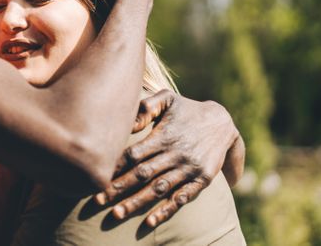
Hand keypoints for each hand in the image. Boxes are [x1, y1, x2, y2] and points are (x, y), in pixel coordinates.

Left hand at [94, 90, 244, 227]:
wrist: (223, 123)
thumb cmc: (187, 110)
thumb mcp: (169, 99)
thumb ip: (148, 106)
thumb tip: (129, 123)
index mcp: (163, 136)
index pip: (134, 154)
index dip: (116, 166)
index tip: (97, 176)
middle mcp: (175, 154)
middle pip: (143, 174)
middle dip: (120, 188)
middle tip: (98, 200)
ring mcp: (188, 169)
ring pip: (159, 189)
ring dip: (137, 202)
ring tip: (117, 214)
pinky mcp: (201, 180)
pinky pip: (182, 198)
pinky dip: (166, 211)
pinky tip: (150, 221)